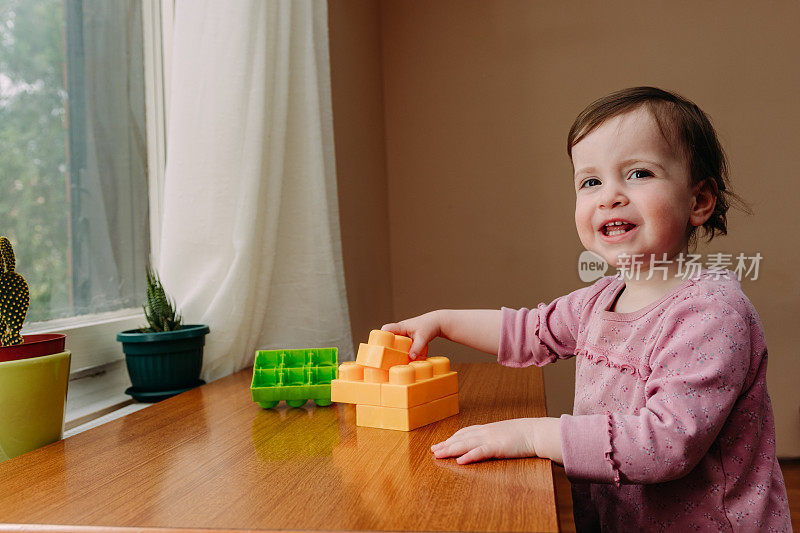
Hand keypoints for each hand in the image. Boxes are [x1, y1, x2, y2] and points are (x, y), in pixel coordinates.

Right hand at [381, 310, 441, 359]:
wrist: (436, 322)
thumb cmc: (429, 326)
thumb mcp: (423, 338)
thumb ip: (417, 348)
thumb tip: (411, 358)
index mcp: (401, 327)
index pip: (386, 329)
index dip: (380, 336)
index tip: (378, 346)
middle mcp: (400, 329)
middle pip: (387, 336)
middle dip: (384, 345)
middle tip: (383, 356)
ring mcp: (403, 333)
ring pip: (394, 341)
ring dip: (392, 348)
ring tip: (390, 359)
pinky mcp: (407, 337)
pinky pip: (400, 343)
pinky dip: (399, 349)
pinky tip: (400, 357)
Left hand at [431, 417, 562, 464]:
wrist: (537, 432)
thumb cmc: (524, 434)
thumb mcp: (505, 433)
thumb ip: (494, 437)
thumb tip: (488, 443)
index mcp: (487, 429)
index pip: (465, 433)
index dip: (452, 438)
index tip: (441, 443)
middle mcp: (485, 432)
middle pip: (461, 438)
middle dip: (446, 444)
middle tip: (433, 450)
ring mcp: (490, 439)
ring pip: (466, 444)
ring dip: (450, 449)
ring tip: (438, 454)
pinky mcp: (497, 447)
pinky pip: (480, 452)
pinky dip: (469, 456)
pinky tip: (460, 461)